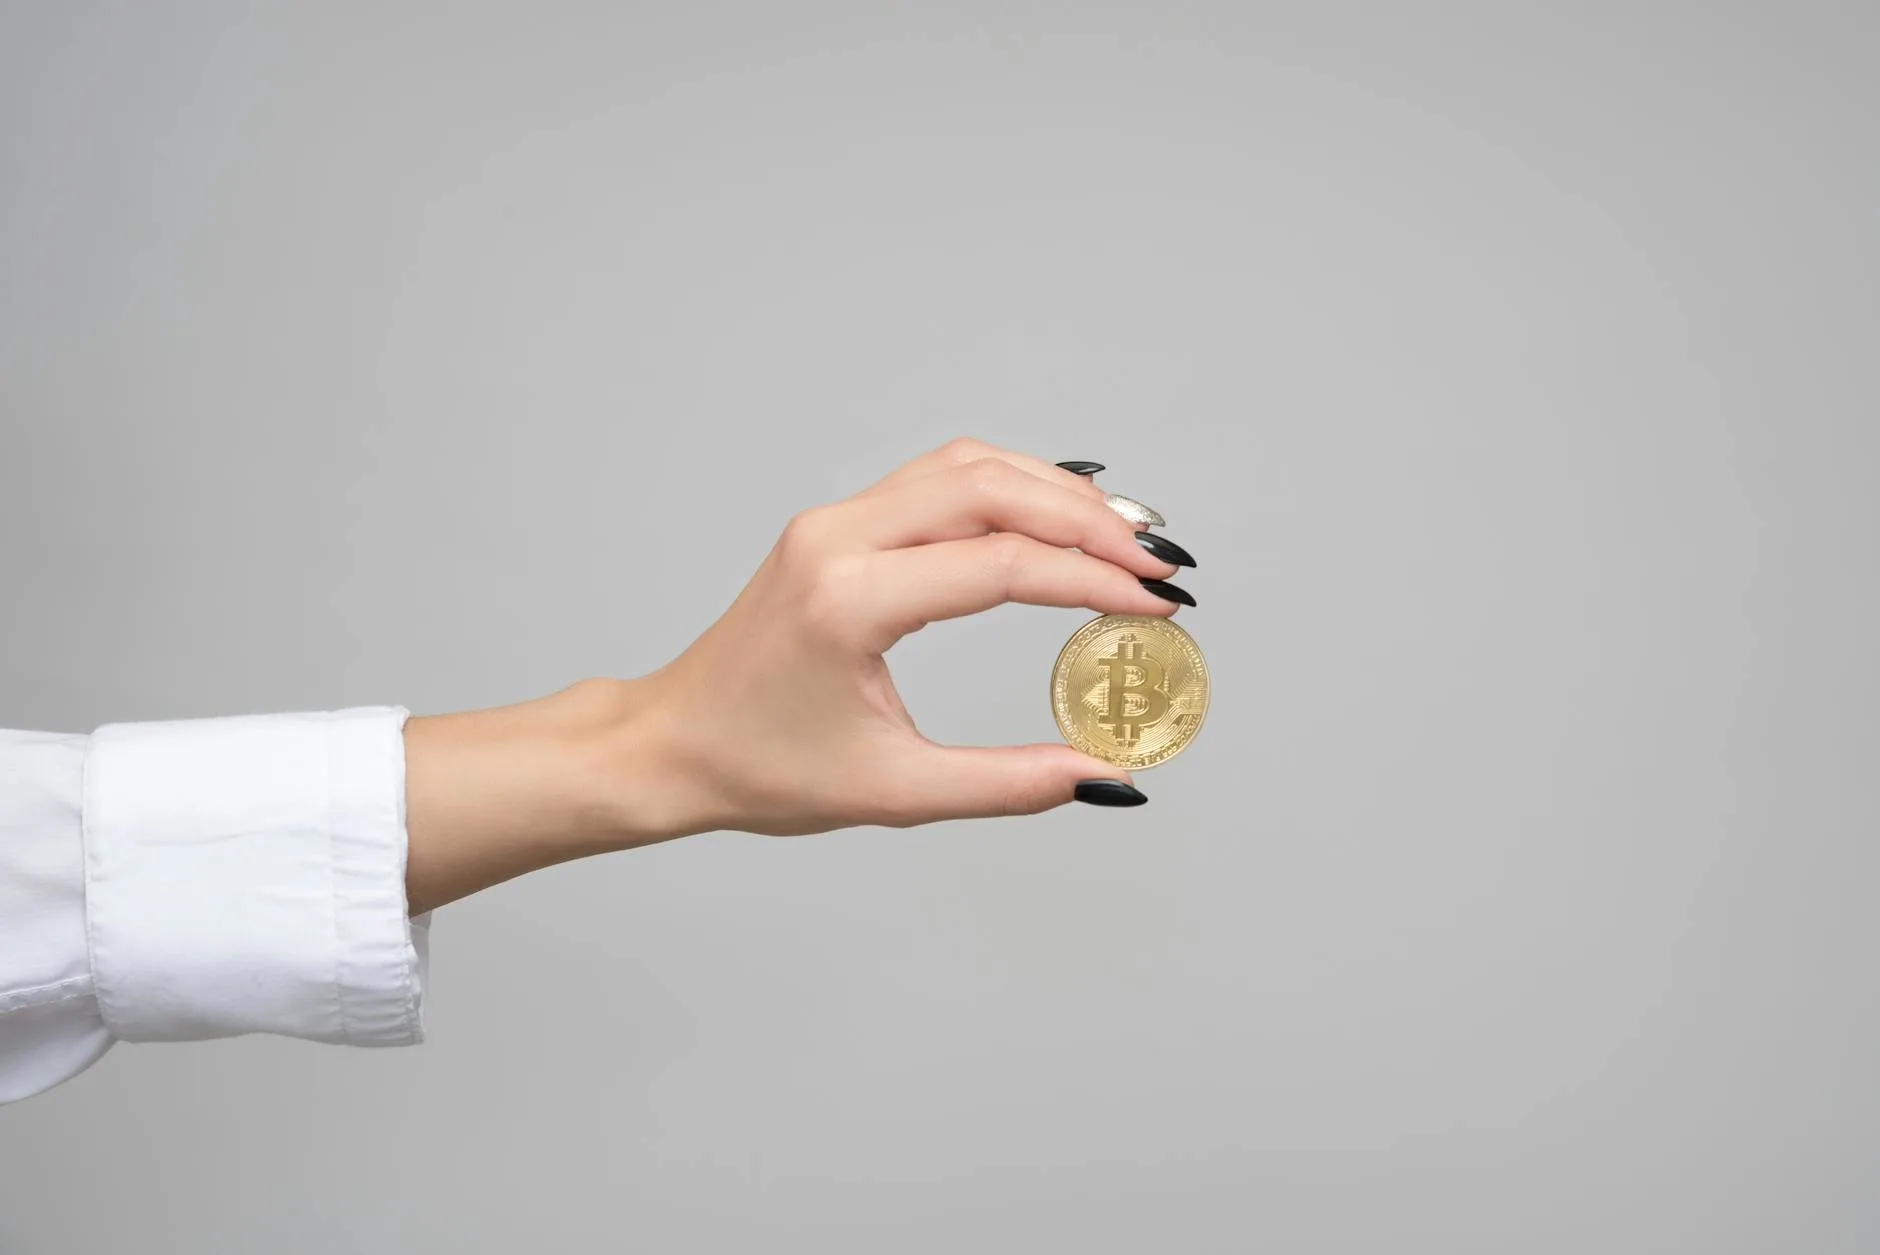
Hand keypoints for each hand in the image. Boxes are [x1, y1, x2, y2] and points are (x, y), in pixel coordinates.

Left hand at [402, 439, 1196, 911]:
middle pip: (990, 489)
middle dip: (1088, 523)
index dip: (1091, 583)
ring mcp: (833, 521)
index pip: (999, 565)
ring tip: (1125, 535)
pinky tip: (1056, 514)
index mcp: (849, 601)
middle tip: (1159, 565)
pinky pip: (938, 480)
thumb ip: (1009, 783)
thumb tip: (1107, 776)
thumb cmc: (763, 771)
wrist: (671, 742)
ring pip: (966, 467)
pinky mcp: (837, 524)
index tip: (1158, 607)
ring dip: (1052, 492)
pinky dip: (1008, 488)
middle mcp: (837, 540)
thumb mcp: (896, 792)